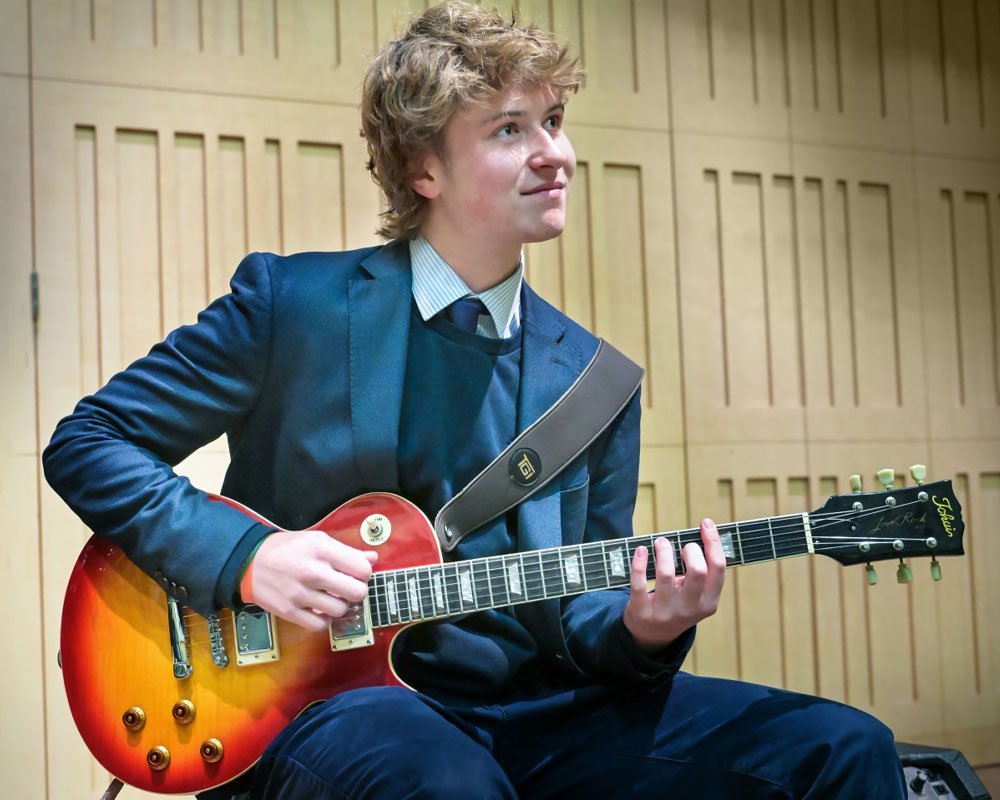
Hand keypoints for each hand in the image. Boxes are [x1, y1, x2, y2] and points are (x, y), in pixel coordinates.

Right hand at [248, 530, 377, 630]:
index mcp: (322, 550)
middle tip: (346, 587)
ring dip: (339, 605)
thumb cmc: (288, 549)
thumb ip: (347, 551)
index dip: (363, 573)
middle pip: (357, 593)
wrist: (251, 561)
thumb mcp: (318, 540)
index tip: (355, 573)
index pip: (363, 570)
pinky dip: (324, 620)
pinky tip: (319, 609)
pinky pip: (321, 625)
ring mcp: (300, 594)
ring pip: (340, 610)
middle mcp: (313, 572)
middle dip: (356, 591)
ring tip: (330, 597)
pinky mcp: (290, 612)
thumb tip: (372, 559)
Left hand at [622, 519, 725, 652]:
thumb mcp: (696, 595)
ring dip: (663, 551)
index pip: (718, 569)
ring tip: (660, 542)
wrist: (652, 635)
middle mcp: (689, 610)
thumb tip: (705, 531)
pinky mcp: (642, 611)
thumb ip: (702, 572)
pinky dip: (639, 563)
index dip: (713, 542)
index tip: (706, 524)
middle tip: (682, 545)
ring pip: (666, 574)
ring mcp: (665, 612)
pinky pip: (639, 584)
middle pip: (698, 571)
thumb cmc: (677, 603)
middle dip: (691, 550)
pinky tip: (640, 550)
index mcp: (708, 603)